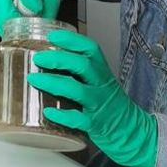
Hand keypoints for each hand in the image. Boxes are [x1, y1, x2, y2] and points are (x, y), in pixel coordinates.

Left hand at [30, 30, 157, 166]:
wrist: (132, 130)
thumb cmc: (108, 103)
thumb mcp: (98, 82)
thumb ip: (77, 71)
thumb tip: (44, 59)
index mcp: (101, 72)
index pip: (90, 49)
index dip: (71, 40)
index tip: (52, 35)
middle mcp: (101, 85)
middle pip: (84, 65)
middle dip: (59, 59)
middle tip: (38, 58)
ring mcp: (99, 105)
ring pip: (78, 90)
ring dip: (54, 83)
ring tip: (34, 79)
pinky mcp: (95, 124)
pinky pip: (79, 119)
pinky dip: (62, 115)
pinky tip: (48, 112)